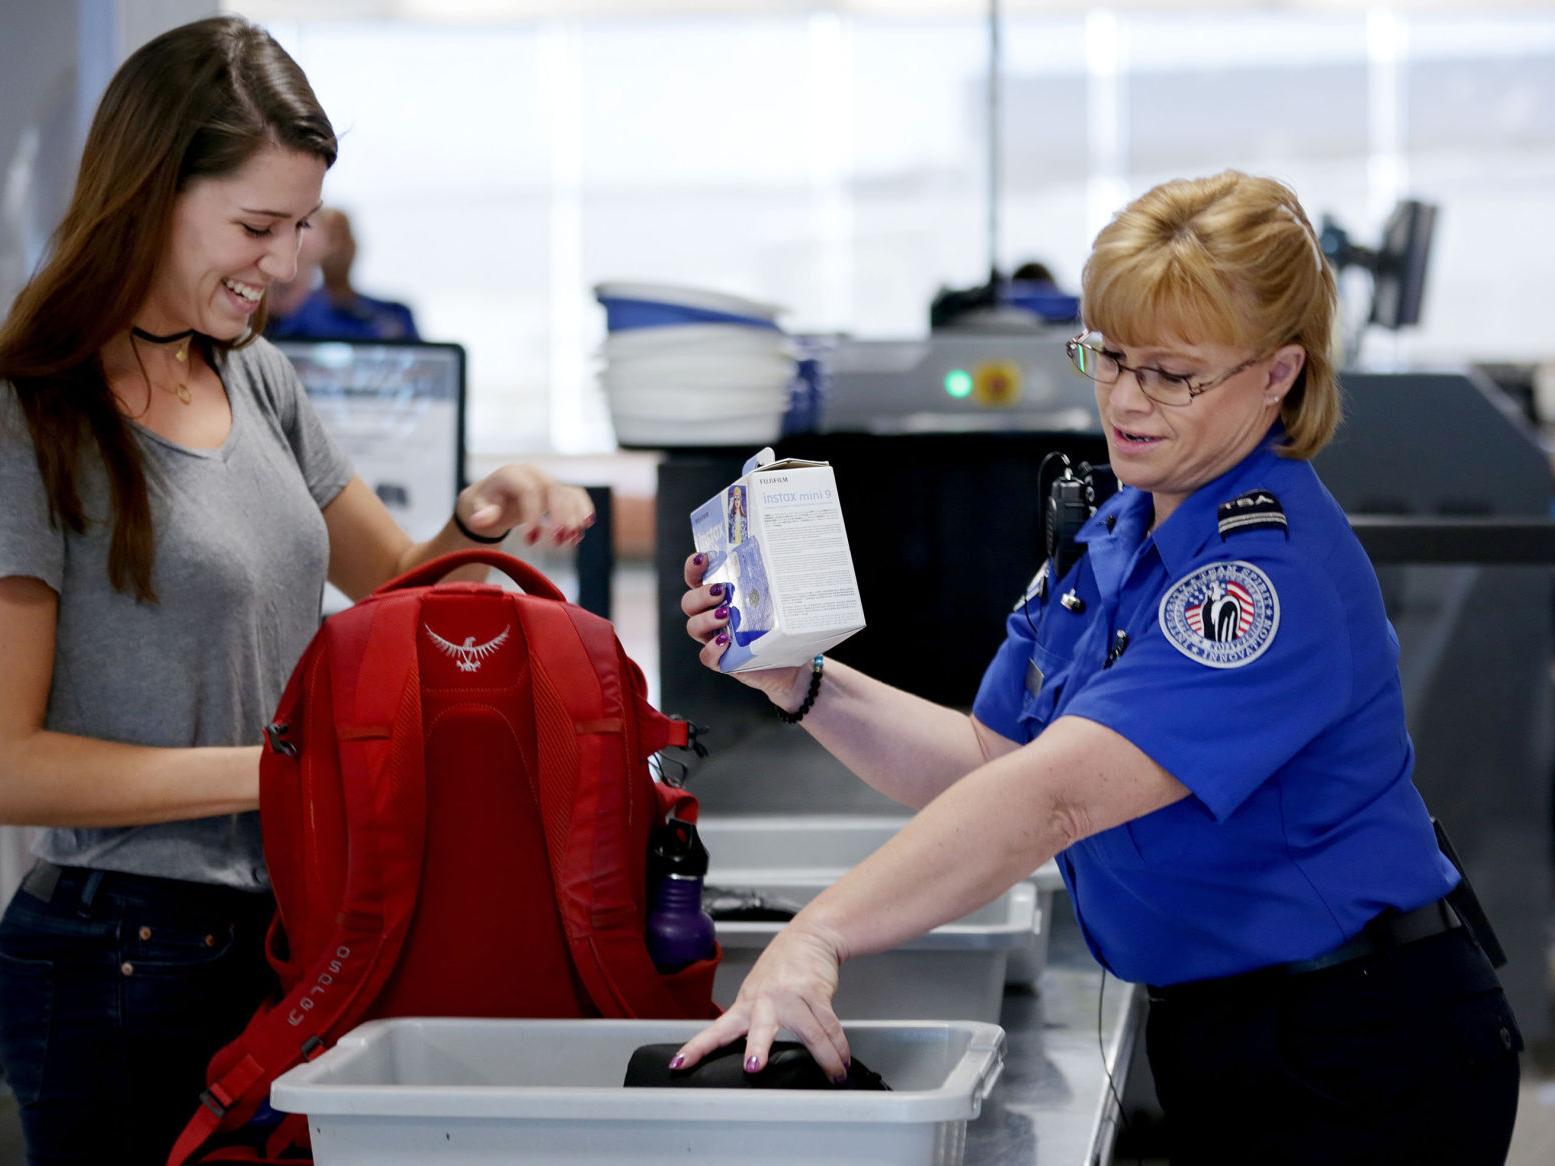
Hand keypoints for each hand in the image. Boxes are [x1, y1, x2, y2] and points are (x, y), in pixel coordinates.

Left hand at [458, 464, 593, 545]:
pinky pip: (575, 495)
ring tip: (571, 540)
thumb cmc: (483, 505)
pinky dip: (582, 510)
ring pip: (567, 494)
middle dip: (559, 516)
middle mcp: (532, 474)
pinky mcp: (556, 491)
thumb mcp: (477, 509)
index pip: (527, 491)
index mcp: (511, 475)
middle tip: (558, 541)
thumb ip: (481, 513)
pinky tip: (586, 525)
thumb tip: (482, 519)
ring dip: (573, 517)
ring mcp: (546, 481)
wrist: (491, 499)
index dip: (532, 514)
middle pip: (553, 490)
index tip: (531, 540)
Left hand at [670, 919, 850, 1080]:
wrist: (809, 936)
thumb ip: (753, 1021)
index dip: (697, 1048)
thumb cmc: (782, 969)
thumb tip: (754, 1059)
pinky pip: (829, 1025)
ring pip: (809, 1032)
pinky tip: (841, 1060)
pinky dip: (837, 1046)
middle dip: (757, 1046)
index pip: (716, 1030)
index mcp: (745, 1004)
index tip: (679, 1064)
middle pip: (759, 1027)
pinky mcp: (815, 992)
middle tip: (754, 1066)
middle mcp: (765, 1000)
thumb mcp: (758, 992)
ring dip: (825, 1057)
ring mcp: (791, 995)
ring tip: (834, 1073)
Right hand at [681, 552, 804, 704]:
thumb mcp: (779, 602)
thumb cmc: (782, 627)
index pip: (696, 579)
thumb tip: (785, 557)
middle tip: (721, 591)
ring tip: (726, 615)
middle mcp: (712, 617)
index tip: (703, 557)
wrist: (792, 664)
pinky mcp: (722, 662)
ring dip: (706, 618)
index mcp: (720, 598)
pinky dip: (712, 648)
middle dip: (701, 594)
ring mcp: (714, 639)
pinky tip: (725, 642)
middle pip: (689, 602)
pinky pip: (707, 656)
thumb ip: (774, 583)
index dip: (694, 568)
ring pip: (693, 626)